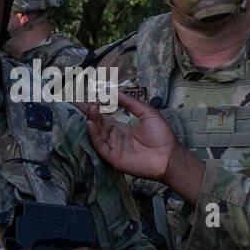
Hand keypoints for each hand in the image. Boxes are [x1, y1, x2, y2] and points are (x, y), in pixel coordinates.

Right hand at [80, 91, 201, 192]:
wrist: (169, 156)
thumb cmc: (162, 136)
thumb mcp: (147, 113)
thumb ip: (131, 103)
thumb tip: (115, 92)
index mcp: (121, 127)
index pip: (103, 117)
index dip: (94, 108)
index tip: (84, 98)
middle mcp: (114, 137)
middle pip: (97, 124)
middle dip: (88, 113)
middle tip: (79, 102)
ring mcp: (113, 147)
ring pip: (97, 133)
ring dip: (92, 121)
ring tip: (90, 108)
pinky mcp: (113, 157)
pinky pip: (100, 145)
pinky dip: (94, 135)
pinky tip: (91, 124)